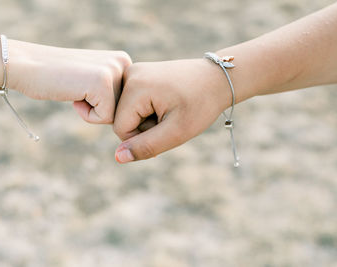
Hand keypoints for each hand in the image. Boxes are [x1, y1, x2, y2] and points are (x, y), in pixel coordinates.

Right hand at [8, 40, 131, 123]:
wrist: (26, 64)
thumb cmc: (58, 78)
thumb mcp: (94, 79)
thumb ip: (115, 90)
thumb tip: (136, 116)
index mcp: (124, 61)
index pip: (128, 103)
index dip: (104, 105)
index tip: (86, 88)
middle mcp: (124, 63)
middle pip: (124, 110)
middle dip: (100, 109)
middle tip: (79, 89)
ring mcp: (114, 71)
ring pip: (116, 116)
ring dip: (93, 111)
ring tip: (76, 90)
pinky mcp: (103, 83)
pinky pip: (104, 118)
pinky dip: (86, 115)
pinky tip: (73, 95)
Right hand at [113, 59, 232, 162]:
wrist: (218, 78)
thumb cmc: (201, 104)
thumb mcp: (176, 132)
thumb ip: (146, 146)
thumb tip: (118, 157)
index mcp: (135, 86)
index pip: (121, 129)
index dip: (143, 138)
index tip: (167, 127)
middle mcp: (129, 74)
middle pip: (122, 120)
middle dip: (145, 127)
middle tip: (171, 116)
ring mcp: (133, 72)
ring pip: (127, 113)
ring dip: (147, 119)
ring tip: (170, 108)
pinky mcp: (138, 74)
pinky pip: (133, 103)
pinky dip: (148, 110)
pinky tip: (166, 102)